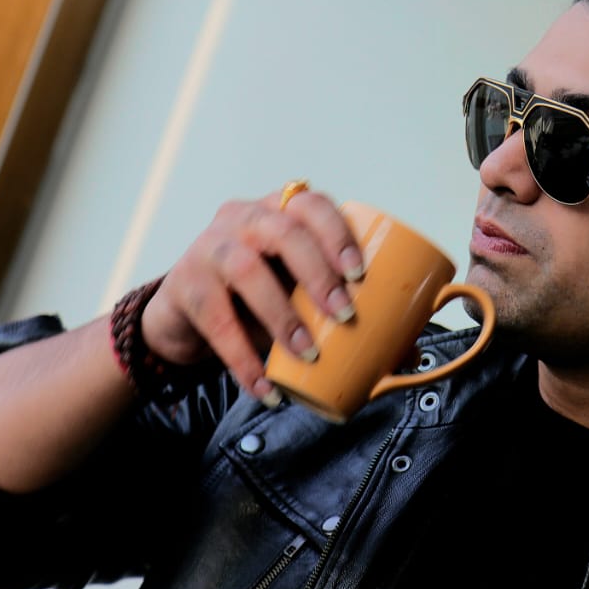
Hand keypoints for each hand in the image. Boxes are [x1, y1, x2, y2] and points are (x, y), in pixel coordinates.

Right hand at [138, 187, 363, 399]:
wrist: (185, 318)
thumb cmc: (257, 301)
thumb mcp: (297, 299)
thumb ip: (343, 317)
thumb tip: (406, 354)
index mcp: (279, 211)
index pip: (310, 203)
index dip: (337, 232)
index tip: (360, 271)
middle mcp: (243, 218)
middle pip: (283, 232)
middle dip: (319, 274)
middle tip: (345, 315)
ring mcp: (209, 247)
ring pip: (246, 269)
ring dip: (283, 314)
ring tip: (309, 352)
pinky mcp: (183, 284)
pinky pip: (215, 319)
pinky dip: (243, 358)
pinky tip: (264, 385)